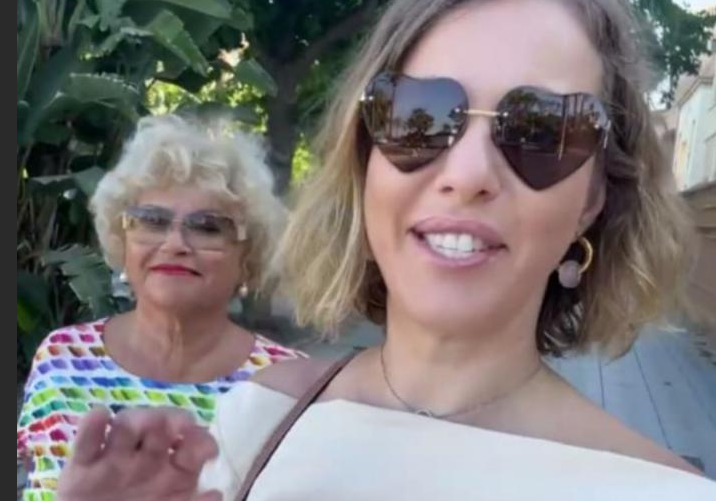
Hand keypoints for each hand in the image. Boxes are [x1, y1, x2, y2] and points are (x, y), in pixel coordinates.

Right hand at [56, 407, 220, 500]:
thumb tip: (216, 495)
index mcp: (176, 469)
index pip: (195, 445)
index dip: (202, 441)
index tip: (207, 450)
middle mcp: (149, 456)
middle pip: (162, 426)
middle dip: (170, 420)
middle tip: (176, 427)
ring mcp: (115, 457)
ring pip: (126, 427)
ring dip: (135, 419)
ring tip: (138, 425)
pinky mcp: (82, 466)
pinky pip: (86, 443)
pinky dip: (91, 427)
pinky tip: (99, 415)